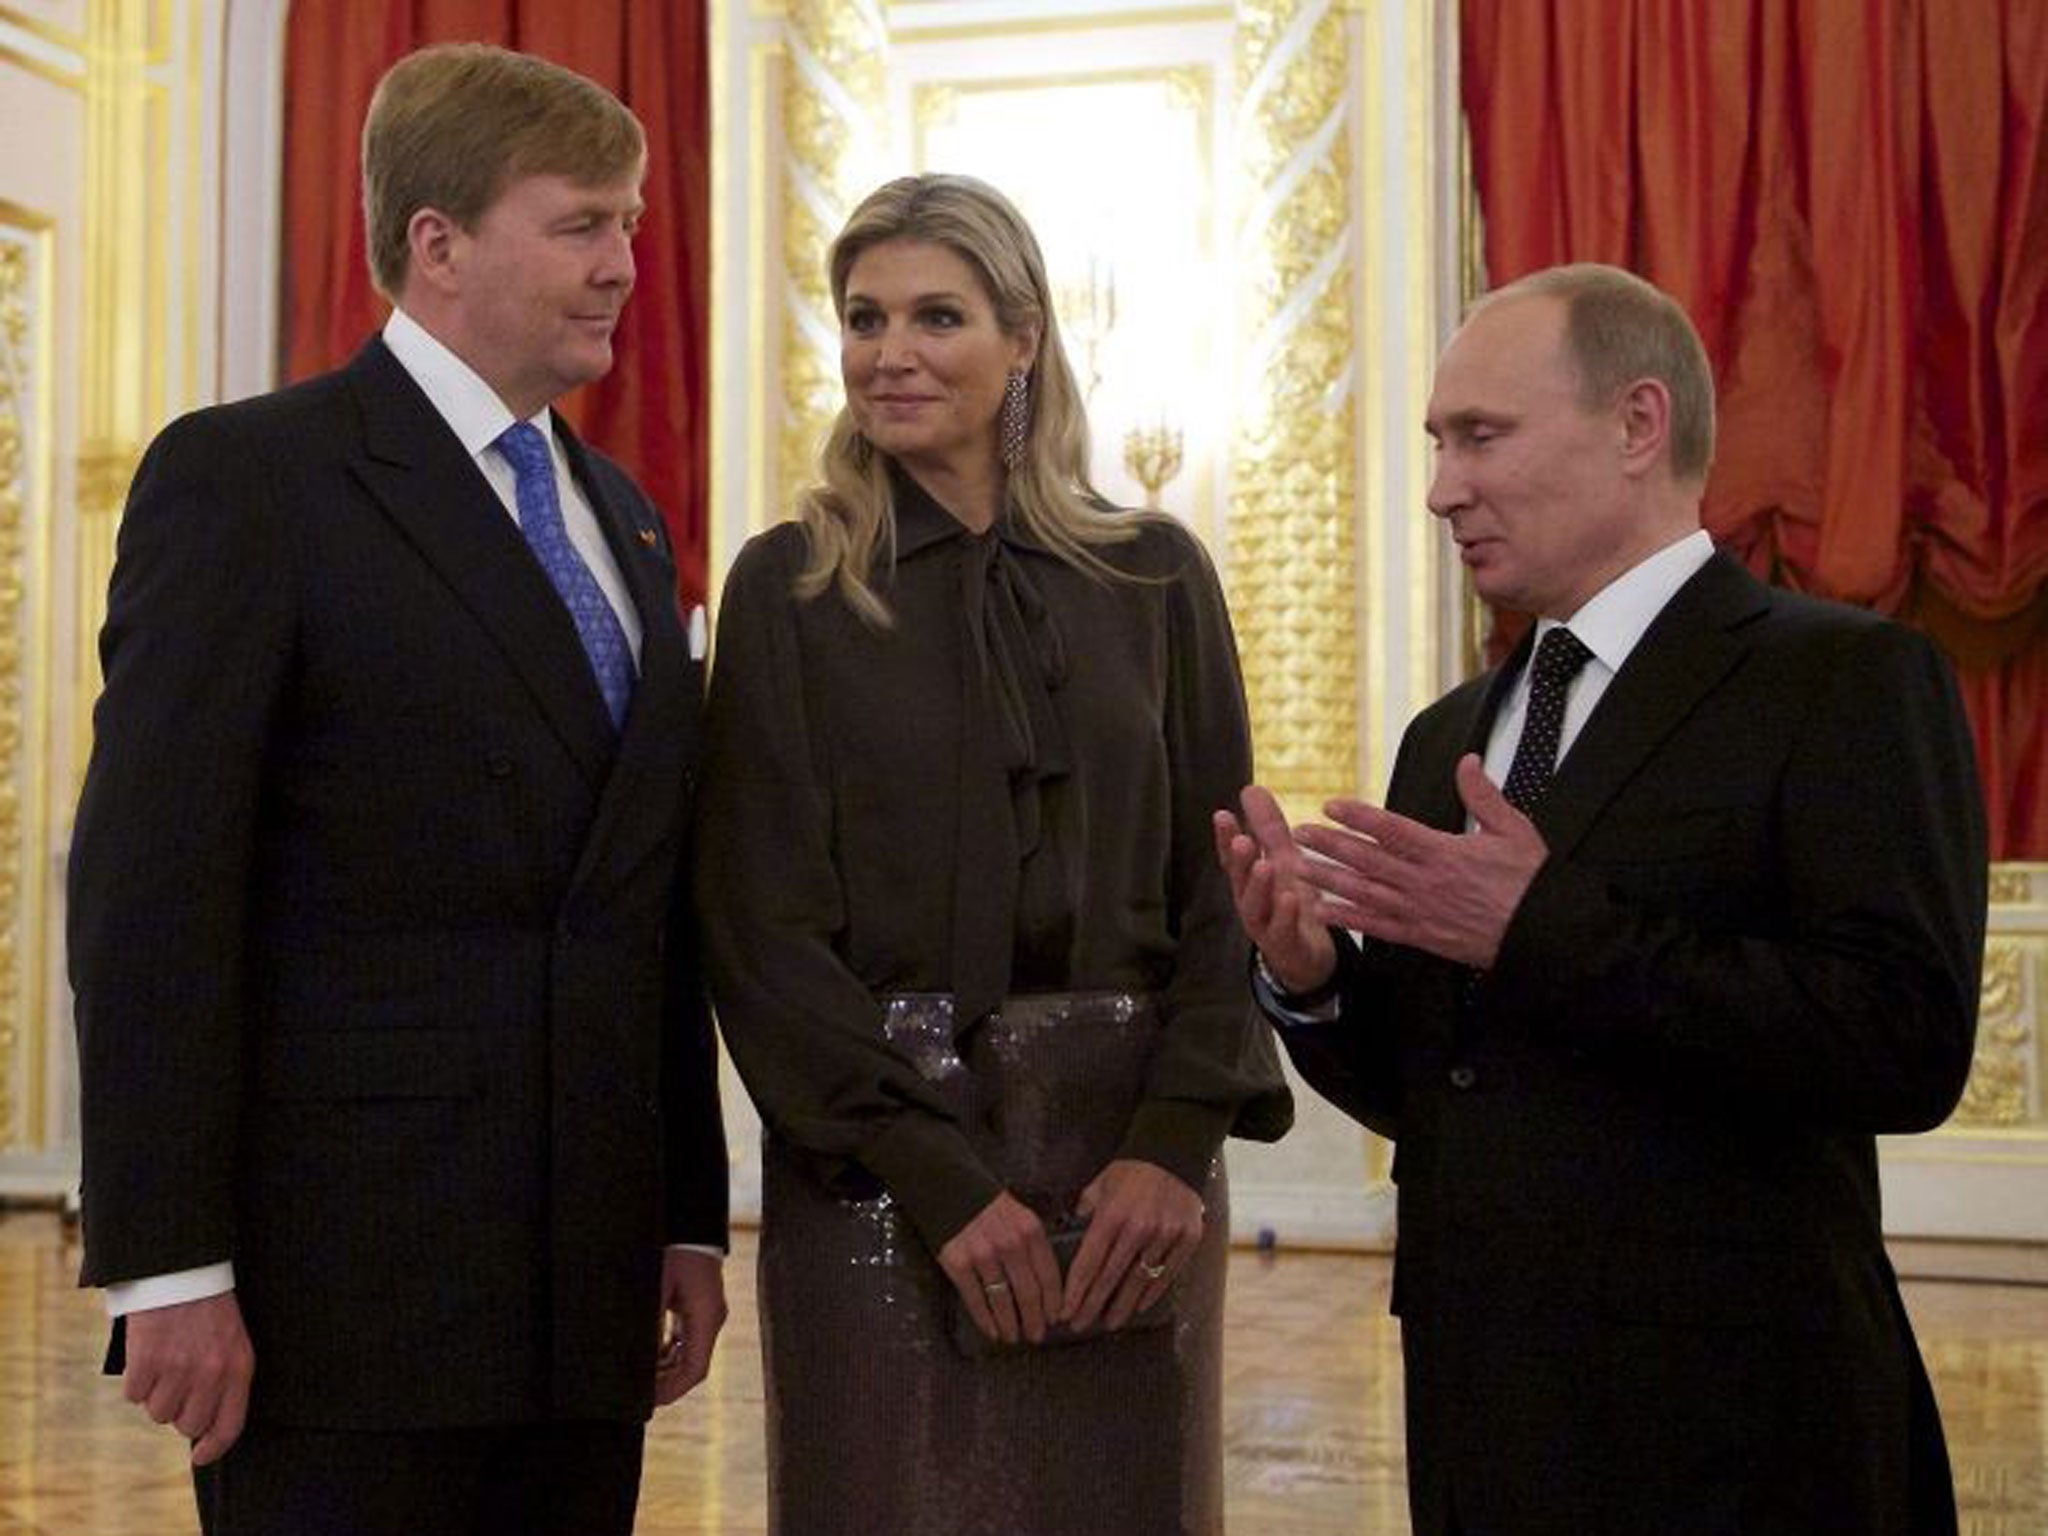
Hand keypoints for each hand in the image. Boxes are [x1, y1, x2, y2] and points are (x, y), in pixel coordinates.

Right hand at [121, 1291, 254, 1465]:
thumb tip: (202, 1427)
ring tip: (164, 1362)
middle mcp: (211, 1374)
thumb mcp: (232, 1342)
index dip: (214, 1448)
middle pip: (188, 1426)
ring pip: (158, 1413)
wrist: (183, 1270)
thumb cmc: (209, 1310)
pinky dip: (135, 1381)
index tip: (201, 1457)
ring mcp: (178, 1369)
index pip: (230, 1426)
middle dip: (180, 1412)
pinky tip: (146, 1356)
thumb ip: (224, 1382)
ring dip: (156, 1394)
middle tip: (178, 1385)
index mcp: (239, 1368)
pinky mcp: (146, 1362)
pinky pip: (133, 1395)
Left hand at [654, 1249, 726, 1405]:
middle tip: (640, 1391)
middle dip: (667, 1382)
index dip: (673, 1390)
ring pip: (691, 1354)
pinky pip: (689, 1339)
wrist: (692, 1226)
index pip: (695, 1370)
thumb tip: (641, 1359)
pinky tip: (652, 1354)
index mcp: (705, 1318)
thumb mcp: (657, 1290)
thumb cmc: (676, 1252)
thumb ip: (651, 1328)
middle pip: (693, 1366)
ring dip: (668, 1368)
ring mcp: (708, 1313)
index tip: (651, 1401)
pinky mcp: (700, 1307)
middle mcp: (711, 1320)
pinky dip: (671, 1351)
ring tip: (641, 1374)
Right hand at [936, 1192, 1061, 1346]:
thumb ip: (1032, 1243)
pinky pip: (976, 1300)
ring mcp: (983, 1255)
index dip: (1053, 1302)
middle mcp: (1010, 1244)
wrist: (947, 1186)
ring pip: (1003, 1301)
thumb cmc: (986, 1204)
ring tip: (1013, 1337)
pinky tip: (992, 1331)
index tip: (1055, 1318)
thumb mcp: (1019, 1214)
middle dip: (1035, 1319)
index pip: (1049, 1275)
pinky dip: (985, 1320)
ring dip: (1010, 1324)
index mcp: (1030, 1230)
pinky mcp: (958, 1264)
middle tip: (1037, 1335)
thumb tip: (1044, 1282)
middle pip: (1029, 1293)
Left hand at [1059, 1160, 1203, 1334]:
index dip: (1075, 1291)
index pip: (1089, 1263)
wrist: (1174, 1155)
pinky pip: (1167, 1274)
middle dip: (1092, 1305)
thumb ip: (1083, 1209)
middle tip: (1080, 1325)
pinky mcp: (1187, 1240)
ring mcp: (1166, 1236)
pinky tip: (1139, 1307)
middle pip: (1111, 1278)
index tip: (1065, 1311)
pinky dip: (1152, 1294)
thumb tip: (1065, 1231)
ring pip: (1139, 1281)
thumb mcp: (1099, 1184)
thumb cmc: (1130, 1171)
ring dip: (1122, 1306)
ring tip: (1109, 1323)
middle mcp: (1139, 1229)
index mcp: (1112, 1216)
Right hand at [1214, 786, 1336, 994]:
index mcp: (1248, 881)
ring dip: (1258, 887)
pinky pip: (1282, 931)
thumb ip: (1267, 828)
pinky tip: (1291, 899)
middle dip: (1239, 861)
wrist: (1307, 955)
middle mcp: (1250, 902)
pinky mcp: (1284, 945)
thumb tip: (1249, 787)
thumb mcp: (1282, 860)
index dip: (1225, 839)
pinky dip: (1285, 916)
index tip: (1222, 815)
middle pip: (1239, 881)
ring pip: (1254, 907)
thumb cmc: (1289, 903)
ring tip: (1265, 867)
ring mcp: (1265, 926)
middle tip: (1242, 841)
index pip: (1231, 857)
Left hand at [1294, 754, 1547, 968]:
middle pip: (1367, 860)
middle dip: (1330, 845)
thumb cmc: (1531, 883)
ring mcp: (1420, 910)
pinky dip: (1349, 920)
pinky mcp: (1422, 936)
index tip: (1331, 805)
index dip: (1358, 816)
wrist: (1542, 934)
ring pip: (1364, 893)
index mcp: (1444, 852)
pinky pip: (1378, 927)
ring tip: (1299, 868)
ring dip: (1328, 880)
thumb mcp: (1514, 829)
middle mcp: (1425, 881)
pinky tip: (1324, 912)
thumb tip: (1468, 761)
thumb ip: (1483, 795)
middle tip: (1299, 833)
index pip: (1391, 829)